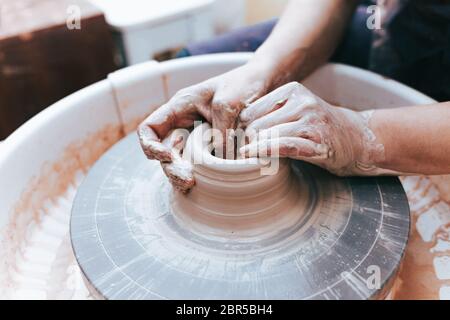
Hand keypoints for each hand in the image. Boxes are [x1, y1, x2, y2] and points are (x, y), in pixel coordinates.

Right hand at [138, 62, 271, 191]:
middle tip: (188, 179)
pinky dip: (197, 176)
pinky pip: (197, 165)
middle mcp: (183, 123)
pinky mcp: (211, 148)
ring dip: (181, 175)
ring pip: (178, 162)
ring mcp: (196, 137)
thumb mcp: (229, 103)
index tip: (167, 156)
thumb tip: (219, 162)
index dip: (150, 145)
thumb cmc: (243, 84)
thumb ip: (220, 130)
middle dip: (171, 167)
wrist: (263, 83)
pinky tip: (202, 185)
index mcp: (180, 107)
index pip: (150, 128)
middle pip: (163, 151)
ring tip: (192, 184)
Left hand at [239, 82, 386, 175]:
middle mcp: (302, 102)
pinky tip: (253, 156)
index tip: (237, 141)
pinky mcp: (318, 141)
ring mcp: (312, 120)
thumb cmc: (318, 127)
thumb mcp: (294, 110)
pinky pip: (284, 146)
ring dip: (254, 150)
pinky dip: (265, 152)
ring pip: (267, 136)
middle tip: (241, 153)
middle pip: (256, 125)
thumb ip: (270, 114)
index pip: (250, 111)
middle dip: (246, 142)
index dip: (241, 129)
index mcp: (292, 90)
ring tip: (249, 158)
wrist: (357, 138)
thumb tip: (235, 127)